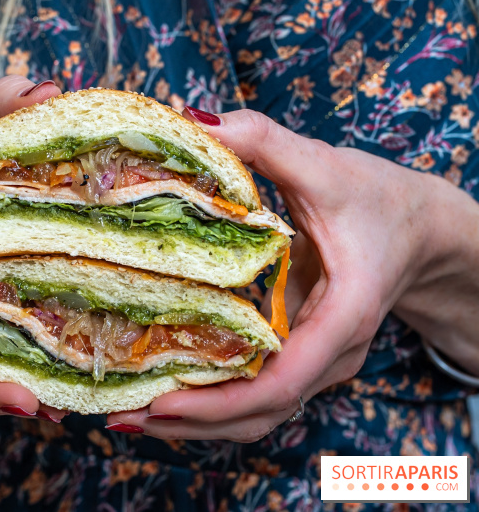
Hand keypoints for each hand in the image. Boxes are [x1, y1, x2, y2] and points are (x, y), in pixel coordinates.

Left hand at [106, 108, 441, 439]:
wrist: (424, 231)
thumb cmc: (383, 203)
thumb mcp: (326, 167)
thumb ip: (265, 142)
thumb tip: (194, 122)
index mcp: (343, 317)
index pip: (282, 381)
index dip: (220, 401)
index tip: (161, 401)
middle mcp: (330, 355)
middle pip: (260, 414)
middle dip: (192, 423)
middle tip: (121, 418)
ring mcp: (317, 362)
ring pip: (257, 415)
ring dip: (196, 422)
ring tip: (131, 415)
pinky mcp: (302, 356)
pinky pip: (256, 393)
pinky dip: (212, 400)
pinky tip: (167, 388)